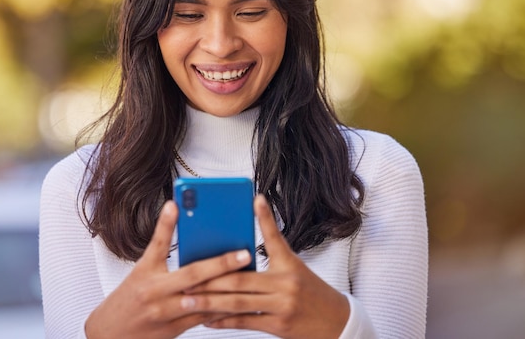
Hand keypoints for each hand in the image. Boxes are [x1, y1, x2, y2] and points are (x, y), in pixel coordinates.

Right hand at [84, 200, 252, 338]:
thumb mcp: (140, 270)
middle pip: (192, 274)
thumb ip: (160, 250)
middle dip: (221, 263)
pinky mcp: (174, 329)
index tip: (176, 205)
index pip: (158, 244)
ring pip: (203, 299)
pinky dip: (220, 307)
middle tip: (244, 253)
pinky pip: (202, 317)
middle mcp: (156, 292)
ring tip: (248, 277)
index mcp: (146, 272)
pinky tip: (237, 299)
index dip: (166, 224)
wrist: (109, 335)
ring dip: (227, 288)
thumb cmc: (127, 299)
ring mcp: (166, 313)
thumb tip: (177, 219)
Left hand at [186, 195, 350, 338]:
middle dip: (211, 278)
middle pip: (241, 278)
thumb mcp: (296, 267)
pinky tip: (207, 319)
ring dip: (210, 302)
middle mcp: (285, 284)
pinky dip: (224, 321)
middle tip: (187, 275)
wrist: (338, 323)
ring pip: (238, 302)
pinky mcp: (278, 326)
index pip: (274, 237)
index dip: (265, 217)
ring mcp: (281, 306)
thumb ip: (272, 253)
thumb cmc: (312, 292)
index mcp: (289, 265)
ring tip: (188, 299)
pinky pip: (245, 322)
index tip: (255, 199)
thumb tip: (246, 238)